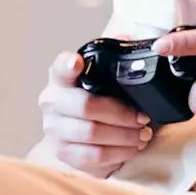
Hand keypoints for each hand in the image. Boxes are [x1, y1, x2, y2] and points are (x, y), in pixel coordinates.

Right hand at [37, 49, 151, 177]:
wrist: (88, 137)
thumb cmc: (100, 103)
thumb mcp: (108, 79)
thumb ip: (115, 58)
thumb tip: (129, 38)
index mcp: (61, 78)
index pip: (61, 67)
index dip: (68, 65)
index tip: (77, 63)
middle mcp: (52, 102)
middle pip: (85, 106)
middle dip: (120, 113)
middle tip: (143, 117)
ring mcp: (54, 129)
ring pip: (91, 133)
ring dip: (124, 135)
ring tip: (143, 134)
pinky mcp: (64, 153)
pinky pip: (93, 156)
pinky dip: (119, 152)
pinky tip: (133, 147)